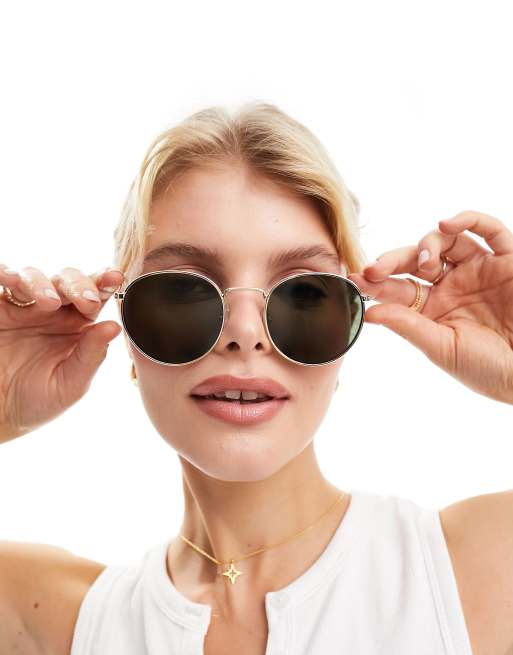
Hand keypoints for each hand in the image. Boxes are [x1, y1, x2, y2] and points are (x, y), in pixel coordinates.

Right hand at [0, 264, 124, 442]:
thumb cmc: (36, 401)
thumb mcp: (70, 384)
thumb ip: (91, 355)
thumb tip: (115, 326)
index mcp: (77, 326)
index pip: (95, 297)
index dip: (105, 283)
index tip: (115, 278)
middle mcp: (52, 311)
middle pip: (68, 281)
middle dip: (79, 284)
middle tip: (86, 300)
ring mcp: (22, 307)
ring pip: (33, 276)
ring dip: (43, 283)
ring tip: (49, 302)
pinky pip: (0, 280)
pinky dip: (4, 272)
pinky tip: (9, 278)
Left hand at [348, 210, 512, 404]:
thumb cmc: (488, 368)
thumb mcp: (442, 348)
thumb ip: (408, 326)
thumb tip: (369, 312)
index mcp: (434, 308)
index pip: (398, 288)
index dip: (376, 282)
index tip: (354, 279)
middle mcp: (453, 285)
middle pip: (415, 260)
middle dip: (392, 261)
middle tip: (375, 270)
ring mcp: (479, 270)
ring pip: (446, 240)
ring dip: (428, 244)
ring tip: (424, 262)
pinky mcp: (508, 259)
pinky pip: (489, 230)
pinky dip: (468, 220)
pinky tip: (447, 225)